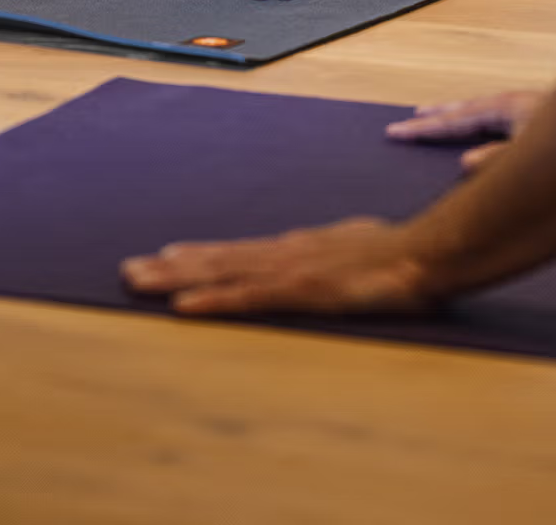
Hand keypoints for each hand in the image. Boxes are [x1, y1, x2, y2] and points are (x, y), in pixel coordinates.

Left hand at [122, 216, 436, 317]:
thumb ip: (338, 256)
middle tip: (128, 269)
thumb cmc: (403, 254)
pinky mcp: (300, 291)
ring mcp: (290, 269)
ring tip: (137, 280)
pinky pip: (247, 298)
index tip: (166, 254)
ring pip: (221, 273)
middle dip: (171, 266)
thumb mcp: (361, 251)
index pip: (240, 252)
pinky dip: (212, 301)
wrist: (427, 253)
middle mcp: (286, 252)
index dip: (201, 254)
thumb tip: (335, 257)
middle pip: (219, 259)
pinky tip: (184, 307)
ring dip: (175, 278)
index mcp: (300, 248)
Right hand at [385, 89, 539, 169]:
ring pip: (483, 112)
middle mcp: (515, 104)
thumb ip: (498, 161)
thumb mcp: (536, 152)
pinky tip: (484, 136)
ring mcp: (529, 109)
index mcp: (507, 108)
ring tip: (437, 120)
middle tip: (407, 122)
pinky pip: (499, 119)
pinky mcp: (542, 118)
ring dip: (458, 117)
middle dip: (437, 117)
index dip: (425, 127)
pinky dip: (480, 123)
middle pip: (466, 109)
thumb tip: (464, 165)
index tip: (395, 131)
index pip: (457, 119)